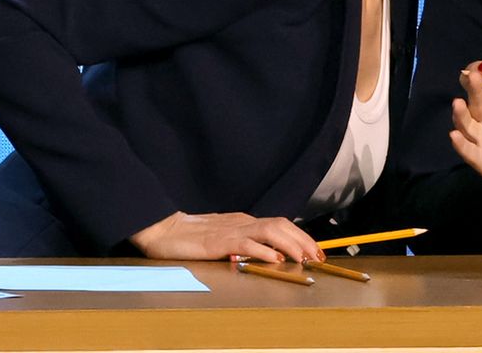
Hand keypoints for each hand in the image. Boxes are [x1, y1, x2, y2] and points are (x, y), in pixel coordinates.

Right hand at [128, 210, 321, 262]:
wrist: (164, 230)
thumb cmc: (191, 237)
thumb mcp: (224, 239)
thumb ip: (244, 244)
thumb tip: (269, 255)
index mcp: (244, 221)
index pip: (280, 225)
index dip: (300, 236)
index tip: (315, 250)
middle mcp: (242, 222)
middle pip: (281, 225)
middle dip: (303, 240)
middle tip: (318, 256)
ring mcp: (231, 230)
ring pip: (269, 231)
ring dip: (290, 244)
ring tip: (303, 257)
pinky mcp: (218, 241)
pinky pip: (246, 244)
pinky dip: (263, 250)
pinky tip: (274, 258)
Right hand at [448, 61, 481, 232]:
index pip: (479, 83)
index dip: (477, 72)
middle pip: (472, 100)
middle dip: (471, 87)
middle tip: (472, 76)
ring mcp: (480, 139)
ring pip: (464, 125)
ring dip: (460, 114)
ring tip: (458, 103)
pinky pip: (468, 151)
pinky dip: (460, 144)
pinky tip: (454, 136)